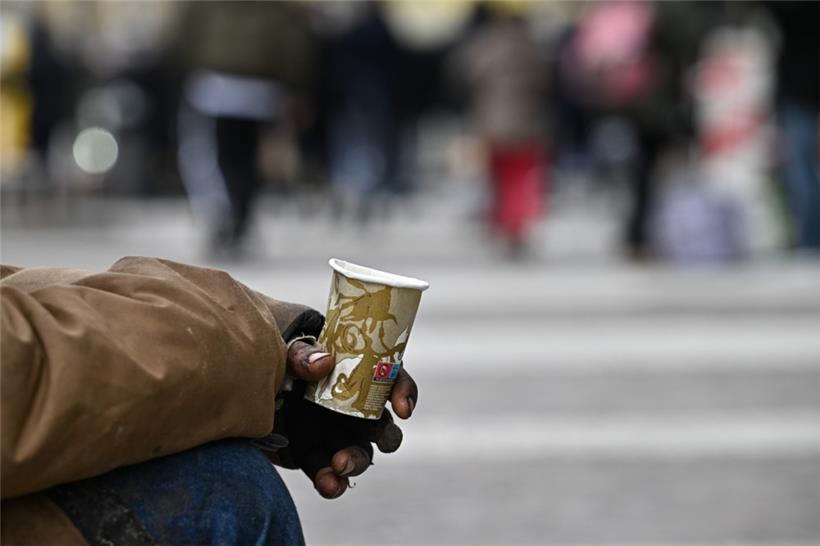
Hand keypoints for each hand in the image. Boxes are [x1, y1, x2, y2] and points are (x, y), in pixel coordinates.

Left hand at [264, 340, 417, 498]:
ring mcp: (335, 435)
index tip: (402, 408)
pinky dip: (333, 483)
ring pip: (360, 454)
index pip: (392, 378)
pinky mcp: (313, 456)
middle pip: (383, 426)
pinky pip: (330, 474)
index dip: (404, 392)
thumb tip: (324, 363)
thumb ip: (303, 354)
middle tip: (375, 436)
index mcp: (356, 374)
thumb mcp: (287, 349)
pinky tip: (329, 484)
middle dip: (385, 437)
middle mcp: (353, 408)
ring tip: (339, 465)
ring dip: (355, 462)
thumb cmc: (276, 360)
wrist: (247, 387)